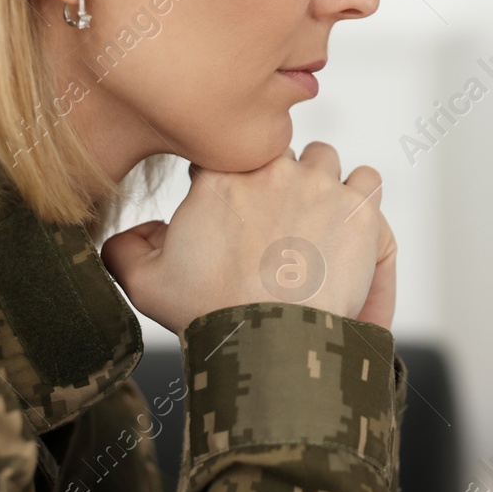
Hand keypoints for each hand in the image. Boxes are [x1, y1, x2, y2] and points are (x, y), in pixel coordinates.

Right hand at [102, 142, 393, 332]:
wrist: (269, 342)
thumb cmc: (209, 314)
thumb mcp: (147, 284)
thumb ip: (125, 248)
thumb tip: (131, 232)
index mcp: (220, 175)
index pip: (225, 149)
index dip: (226, 175)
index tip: (230, 206)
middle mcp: (271, 168)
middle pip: (277, 153)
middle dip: (275, 181)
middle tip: (274, 224)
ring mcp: (318, 184)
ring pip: (324, 159)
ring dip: (320, 183)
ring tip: (314, 223)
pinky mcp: (357, 208)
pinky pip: (367, 180)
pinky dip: (360, 198)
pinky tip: (348, 224)